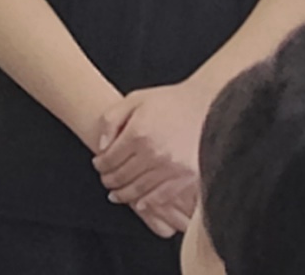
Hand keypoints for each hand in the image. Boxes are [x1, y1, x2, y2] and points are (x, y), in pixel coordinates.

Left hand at [91, 81, 212, 233]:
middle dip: (109, 180)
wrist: (206, 105)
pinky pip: (162, 196)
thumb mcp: (134, 100)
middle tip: (105, 180)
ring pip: (139, 189)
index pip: (109, 159)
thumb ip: (111, 120)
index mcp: (138, 133)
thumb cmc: (169, 102)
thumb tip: (102, 146)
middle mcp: (153, 153)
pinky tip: (140, 204)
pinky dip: (148, 202)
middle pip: (122, 176)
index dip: (100, 164)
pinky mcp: (187, 177)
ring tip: (116, 194)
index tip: (98, 164)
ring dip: (124, 194)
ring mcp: (171, 167)